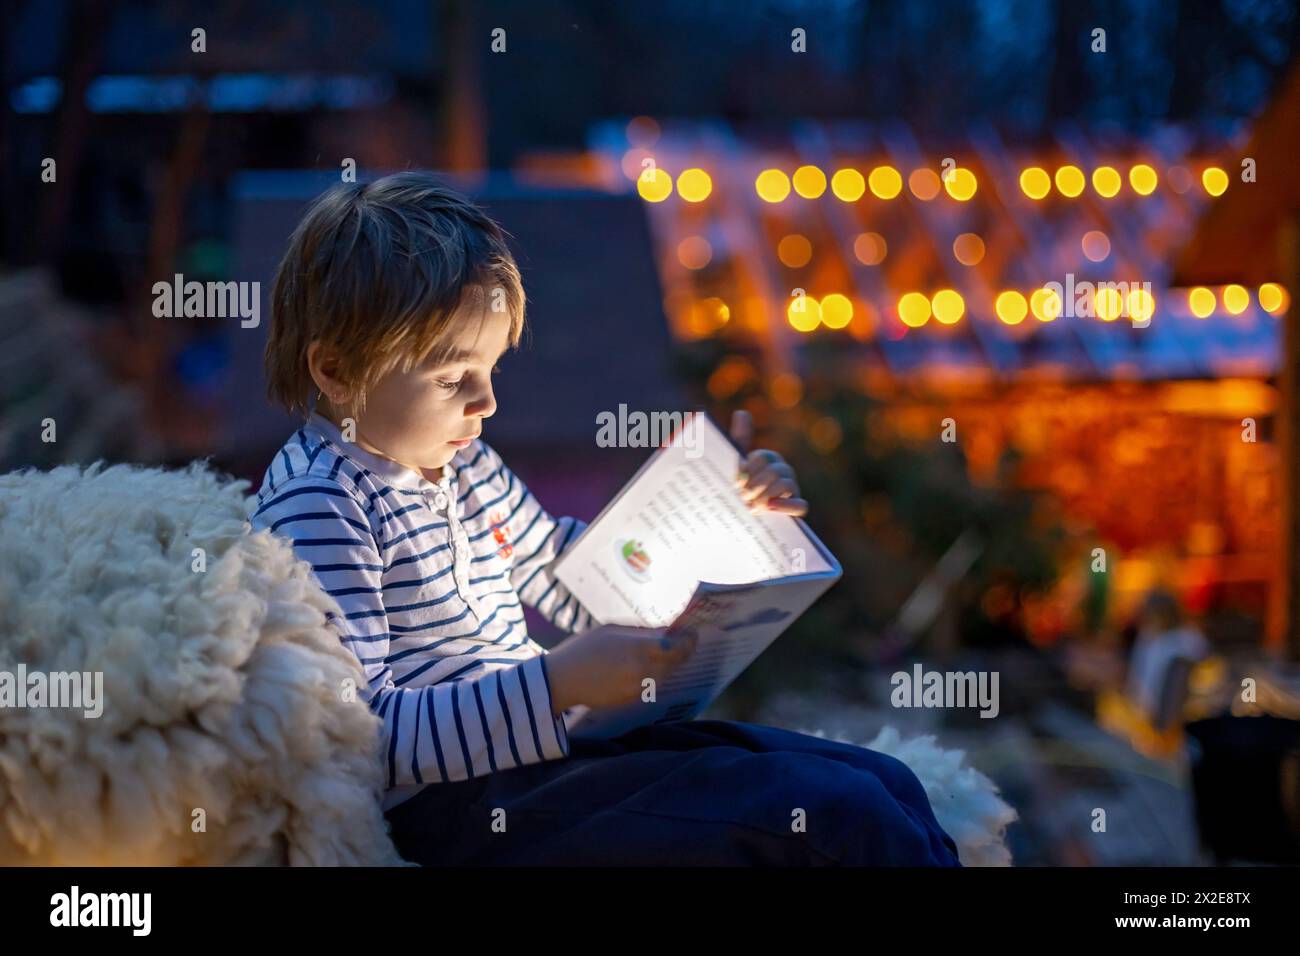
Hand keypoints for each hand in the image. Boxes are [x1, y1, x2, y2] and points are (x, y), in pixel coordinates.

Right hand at [543, 623, 698, 713]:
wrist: (561, 680)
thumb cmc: (584, 648)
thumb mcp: (613, 630)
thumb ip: (642, 632)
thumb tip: (667, 631)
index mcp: (640, 649)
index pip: (678, 647)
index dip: (689, 640)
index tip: (693, 632)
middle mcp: (644, 671)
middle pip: (676, 662)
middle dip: (682, 651)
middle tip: (684, 640)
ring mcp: (640, 688)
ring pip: (666, 675)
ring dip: (669, 663)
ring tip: (665, 652)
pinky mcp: (633, 700)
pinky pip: (653, 685)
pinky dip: (655, 675)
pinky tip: (647, 666)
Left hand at [730, 409, 807, 515]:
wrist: (742, 516)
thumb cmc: (740, 487)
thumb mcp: (737, 463)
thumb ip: (740, 439)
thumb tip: (742, 412)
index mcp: (770, 458)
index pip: (761, 457)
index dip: (747, 469)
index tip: (736, 480)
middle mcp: (784, 471)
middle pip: (774, 471)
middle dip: (755, 485)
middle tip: (742, 496)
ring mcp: (793, 490)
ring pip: (785, 485)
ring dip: (764, 496)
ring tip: (751, 505)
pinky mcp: (796, 508)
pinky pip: (801, 506)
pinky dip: (785, 506)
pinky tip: (769, 507)